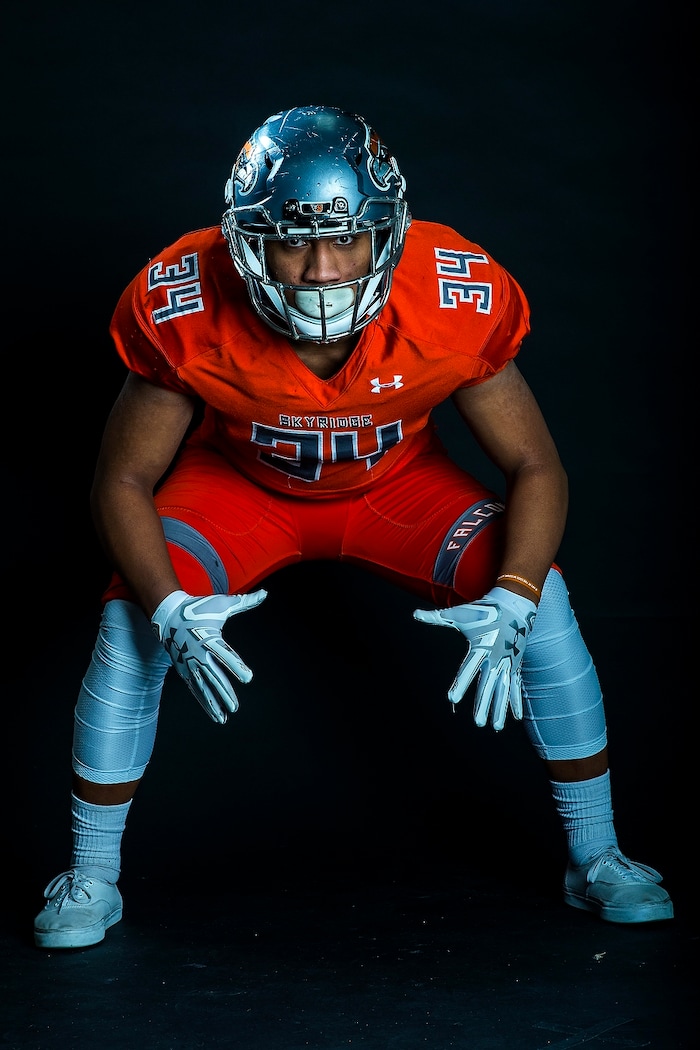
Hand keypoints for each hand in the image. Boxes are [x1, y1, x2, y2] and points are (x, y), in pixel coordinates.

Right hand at [151, 589, 266, 723]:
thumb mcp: (223, 603)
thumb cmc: (198, 608)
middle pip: (214, 677)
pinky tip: (214, 713)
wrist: (168, 614)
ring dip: (214, 702)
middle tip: (235, 707)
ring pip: (204, 687)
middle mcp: (199, 654)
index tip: (248, 678)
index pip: (226, 655)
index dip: (237, 666)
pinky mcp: (184, 670)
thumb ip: (245, 602)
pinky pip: (196, 688)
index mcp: (210, 638)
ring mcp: (190, 664)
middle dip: (225, 693)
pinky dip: (204, 701)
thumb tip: (265, 594)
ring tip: (224, 717)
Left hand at [413, 586, 536, 729]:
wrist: (513, 604)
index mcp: (480, 647)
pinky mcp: (515, 665)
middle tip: (478, 723)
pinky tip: (515, 718)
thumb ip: (436, 617)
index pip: (467, 670)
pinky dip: (515, 701)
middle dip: (483, 705)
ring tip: (495, 727)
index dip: (460, 684)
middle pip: (487, 686)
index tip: (452, 699)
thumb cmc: (483, 610)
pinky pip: (515, 686)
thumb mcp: (458, 614)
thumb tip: (414, 614)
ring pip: (503, 691)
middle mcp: (495, 658)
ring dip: (500, 710)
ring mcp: (506, 663)